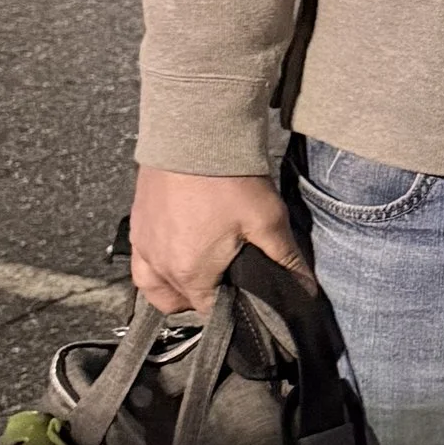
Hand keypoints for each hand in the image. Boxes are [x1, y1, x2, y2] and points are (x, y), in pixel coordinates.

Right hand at [128, 164, 307, 312]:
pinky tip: (178, 248)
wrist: (194, 132)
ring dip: (173, 287)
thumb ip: (287, 260)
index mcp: (191, 273)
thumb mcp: (268, 220)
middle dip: (201, 300)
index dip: (231, 308)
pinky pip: (141, 260)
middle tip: (226, 281)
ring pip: (153, 286)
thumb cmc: (229, 178)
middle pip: (179, 303)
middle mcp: (160, 265)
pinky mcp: (136, 223)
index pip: (210, 312)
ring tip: (198, 271)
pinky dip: (156, 264)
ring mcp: (143, 245)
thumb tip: (307, 290)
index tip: (244, 296)